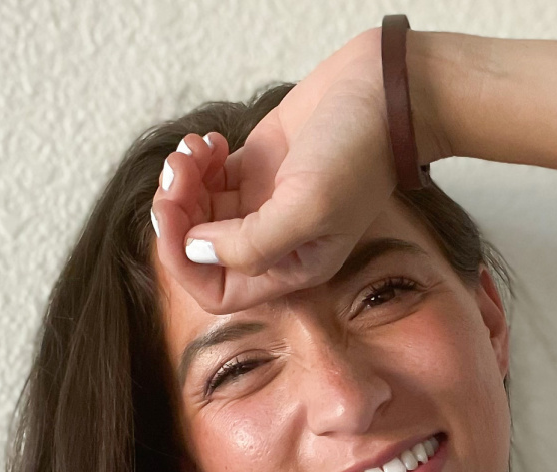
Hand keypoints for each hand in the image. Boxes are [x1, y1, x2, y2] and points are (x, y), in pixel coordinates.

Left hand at [151, 26, 415, 313]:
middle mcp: (276, 244)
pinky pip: (208, 180)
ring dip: (183, 182)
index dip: (183, 263)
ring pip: (198, 213)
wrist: (383, 94)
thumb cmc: (359, 154)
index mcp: (292, 267)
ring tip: (196, 149)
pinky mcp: (257, 170)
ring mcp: (264, 206)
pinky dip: (197, 161)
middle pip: (199, 251)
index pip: (217, 292)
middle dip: (177, 214)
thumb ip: (251, 244)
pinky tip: (212, 142)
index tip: (173, 217)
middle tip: (177, 172)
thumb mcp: (310, 207)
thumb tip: (194, 249)